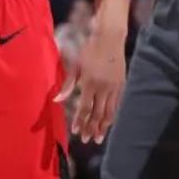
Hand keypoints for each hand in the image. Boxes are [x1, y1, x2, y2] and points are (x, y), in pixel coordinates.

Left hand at [55, 24, 125, 143]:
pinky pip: (116, 105)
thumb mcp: (76, 65)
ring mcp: (114, 87)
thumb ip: (67, 85)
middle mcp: (103, 88)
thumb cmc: (89, 49)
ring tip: (98, 138)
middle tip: (87, 140)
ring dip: (103, 127)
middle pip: (97, 114)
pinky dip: (111, 116)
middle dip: (91, 128)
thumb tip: (57, 100)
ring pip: (109, 112)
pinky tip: (108, 123)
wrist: (110, 38)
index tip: (76, 132)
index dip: (80, 121)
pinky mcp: (121, 85)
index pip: (84, 108)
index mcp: (90, 83)